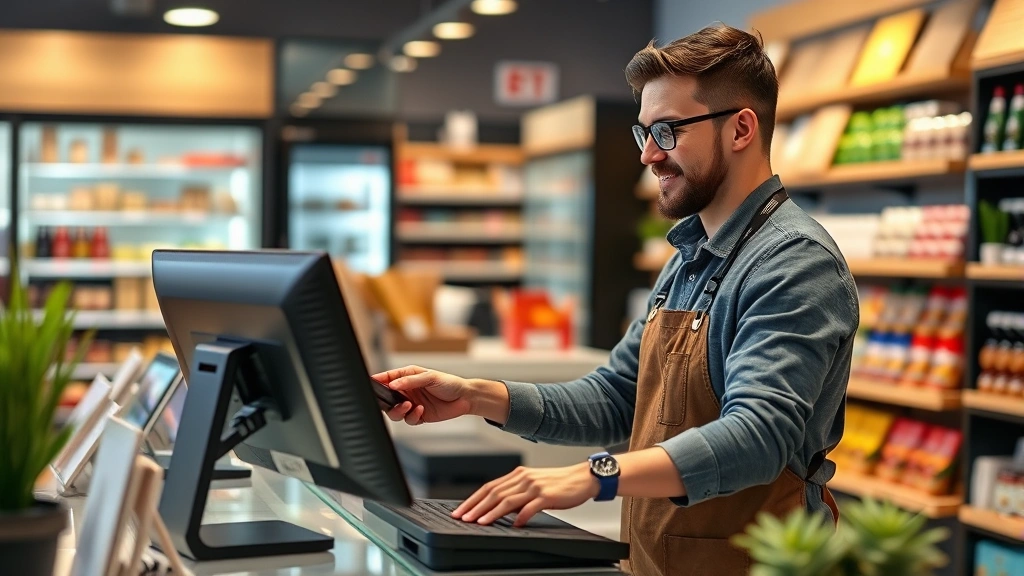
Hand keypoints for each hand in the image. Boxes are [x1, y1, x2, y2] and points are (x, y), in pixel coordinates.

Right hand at [373, 366, 473, 425]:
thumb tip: (393, 384)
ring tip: (409, 405)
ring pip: (395, 412)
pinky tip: (420, 410)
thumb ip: (410, 381)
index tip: (372, 383)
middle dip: (386, 401)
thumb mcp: (430, 376)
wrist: (465, 398)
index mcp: (407, 377)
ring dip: (399, 410)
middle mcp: (407, 391)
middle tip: (391, 401)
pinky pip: (409, 420)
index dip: (379, 380)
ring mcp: (412, 404)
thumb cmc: (449, 382)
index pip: (388, 378)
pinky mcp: (419, 416)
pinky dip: (412, 416)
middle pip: (387, 398)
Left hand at [452, 463, 599, 526]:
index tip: (461, 510)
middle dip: (476, 507)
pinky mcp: (547, 495)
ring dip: (492, 512)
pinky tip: (513, 524)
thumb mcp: (533, 485)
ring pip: (507, 500)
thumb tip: (498, 509)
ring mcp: (535, 486)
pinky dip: (520, 516)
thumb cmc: (558, 483)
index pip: (489, 487)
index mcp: (518, 475)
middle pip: (494, 493)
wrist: (583, 477)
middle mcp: (523, 478)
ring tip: (481, 522)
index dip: (473, 499)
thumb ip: (516, 494)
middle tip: (463, 518)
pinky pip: (530, 507)